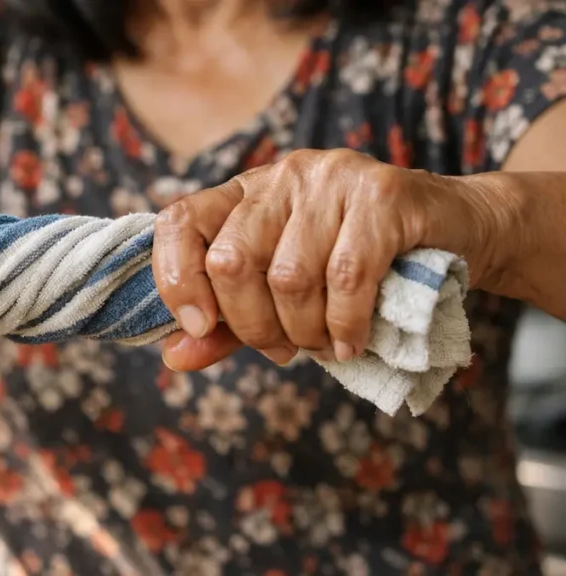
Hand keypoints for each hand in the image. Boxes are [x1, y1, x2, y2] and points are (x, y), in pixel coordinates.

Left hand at [153, 149, 488, 370]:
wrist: (454, 231)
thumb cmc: (358, 267)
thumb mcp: (280, 296)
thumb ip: (228, 324)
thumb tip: (175, 358)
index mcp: (244, 193)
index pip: (180, 221)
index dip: (176, 278)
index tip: (198, 327)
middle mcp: (281, 177)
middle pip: (232, 260)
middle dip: (253, 325)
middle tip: (283, 349)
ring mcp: (330, 178)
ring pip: (289, 277)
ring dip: (305, 331)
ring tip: (324, 344)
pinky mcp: (382, 193)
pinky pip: (346, 277)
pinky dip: (345, 325)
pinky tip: (352, 343)